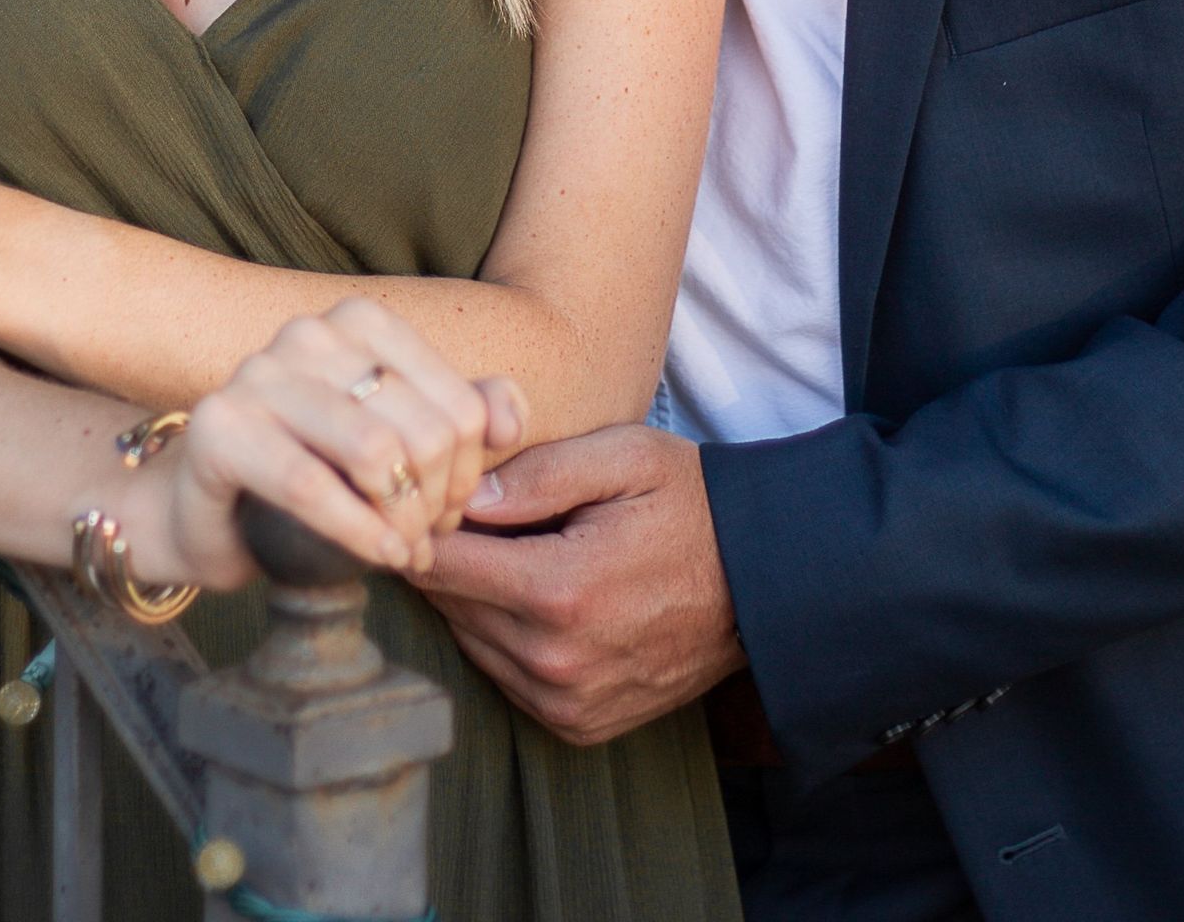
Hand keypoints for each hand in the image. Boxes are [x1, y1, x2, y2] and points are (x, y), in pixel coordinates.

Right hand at [135, 295, 528, 590]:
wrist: (203, 511)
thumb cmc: (312, 473)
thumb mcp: (397, 443)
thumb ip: (463, 418)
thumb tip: (510, 418)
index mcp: (359, 321)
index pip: (461, 404)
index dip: (470, 474)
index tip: (449, 510)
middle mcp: (309, 333)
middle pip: (427, 431)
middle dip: (438, 504)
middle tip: (425, 539)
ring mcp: (259, 373)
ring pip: (377, 453)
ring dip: (404, 523)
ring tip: (403, 552)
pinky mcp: (220, 426)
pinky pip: (312, 486)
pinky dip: (359, 533)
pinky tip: (378, 559)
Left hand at [419, 423, 744, 744]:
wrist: (764, 583)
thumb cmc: (691, 504)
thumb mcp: (625, 458)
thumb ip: (540, 473)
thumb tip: (467, 498)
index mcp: (560, 591)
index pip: (440, 566)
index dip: (420, 526)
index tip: (423, 495)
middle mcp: (555, 662)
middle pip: (448, 608)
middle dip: (442, 559)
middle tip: (459, 513)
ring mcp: (568, 704)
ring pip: (470, 646)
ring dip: (471, 601)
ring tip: (501, 551)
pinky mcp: (579, 726)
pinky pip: (505, 680)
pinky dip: (502, 640)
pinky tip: (531, 598)